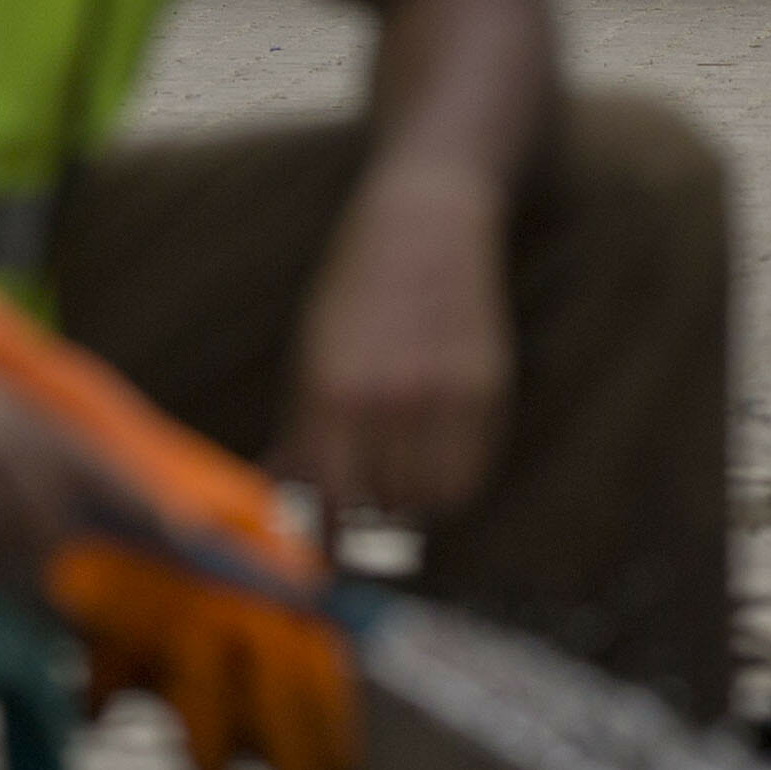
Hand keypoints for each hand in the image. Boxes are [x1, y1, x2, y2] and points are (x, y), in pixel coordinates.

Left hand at [280, 160, 512, 520]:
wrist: (425, 222)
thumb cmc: (354, 294)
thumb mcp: (310, 356)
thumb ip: (301, 431)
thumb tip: (283, 492)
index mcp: (330, 388)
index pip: (330, 498)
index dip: (328, 536)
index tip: (326, 547)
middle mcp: (389, 395)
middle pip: (383, 507)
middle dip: (368, 521)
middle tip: (362, 516)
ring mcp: (444, 392)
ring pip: (433, 499)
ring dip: (413, 504)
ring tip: (397, 482)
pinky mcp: (488, 388)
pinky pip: (472, 470)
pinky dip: (452, 480)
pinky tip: (433, 458)